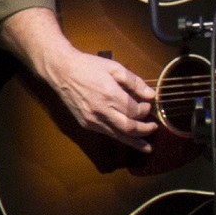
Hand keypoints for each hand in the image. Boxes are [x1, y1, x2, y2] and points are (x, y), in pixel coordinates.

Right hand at [34, 36, 160, 150]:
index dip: (145, 110)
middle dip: (144, 130)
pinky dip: (119, 136)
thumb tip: (151, 95)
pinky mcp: (86, 124)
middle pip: (128, 128)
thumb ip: (134, 82)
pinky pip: (107, 133)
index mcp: (109, 95)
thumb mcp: (114, 67)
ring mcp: (92, 120)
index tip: (148, 105)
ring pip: (118, 135)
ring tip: (147, 147)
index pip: (134, 111)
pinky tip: (127, 138)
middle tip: (154, 128)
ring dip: (134, 142)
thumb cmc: (88, 66)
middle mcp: (101, 111)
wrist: (61, 71)